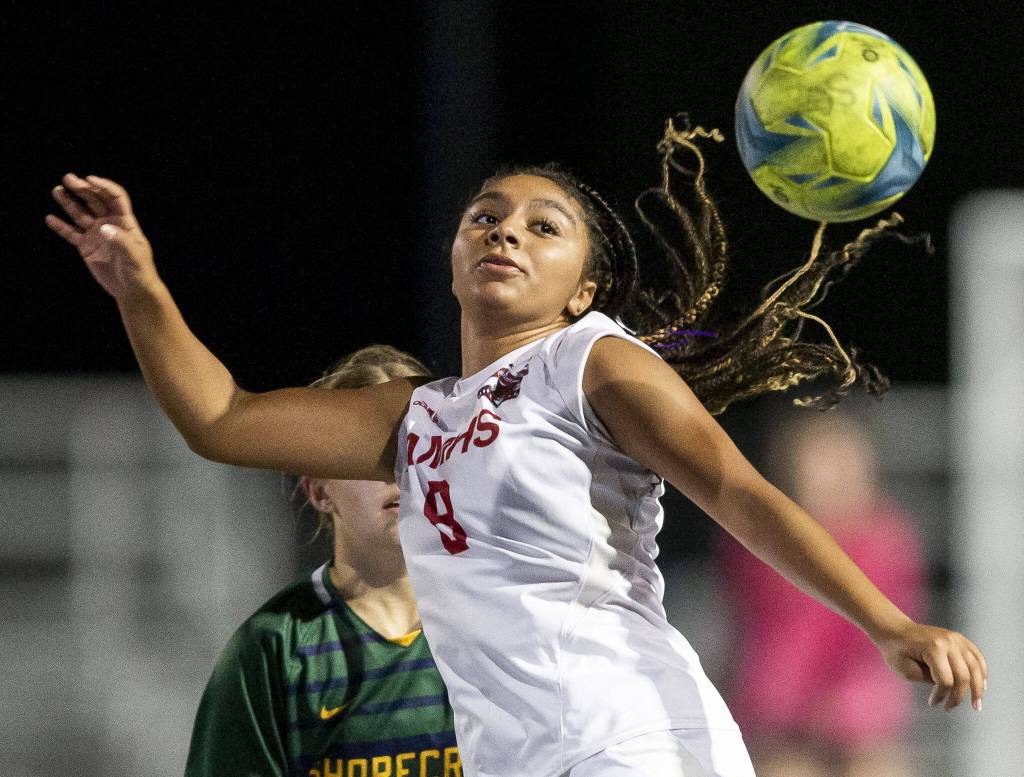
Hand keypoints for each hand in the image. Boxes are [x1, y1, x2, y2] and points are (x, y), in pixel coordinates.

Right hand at [46, 173, 157, 299]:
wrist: (133, 290)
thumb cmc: (140, 272)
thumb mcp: (135, 257)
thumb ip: (121, 242)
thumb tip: (104, 228)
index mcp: (125, 222)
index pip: (115, 197)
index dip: (104, 186)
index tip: (90, 180)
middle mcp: (109, 224)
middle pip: (95, 200)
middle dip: (82, 189)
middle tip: (68, 179)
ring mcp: (96, 234)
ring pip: (80, 214)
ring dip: (69, 202)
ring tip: (57, 190)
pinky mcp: (86, 246)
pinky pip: (71, 233)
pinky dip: (61, 227)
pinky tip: (50, 219)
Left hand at [877, 621, 987, 710]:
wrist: (895, 629)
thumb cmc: (896, 651)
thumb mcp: (905, 669)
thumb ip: (928, 680)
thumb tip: (950, 688)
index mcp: (933, 647)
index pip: (945, 680)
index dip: (941, 696)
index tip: (932, 703)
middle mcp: (949, 641)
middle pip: (963, 676)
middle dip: (958, 696)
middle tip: (949, 708)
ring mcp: (956, 638)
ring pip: (975, 668)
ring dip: (978, 689)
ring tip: (976, 705)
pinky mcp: (960, 638)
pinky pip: (977, 657)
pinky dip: (982, 672)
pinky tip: (982, 686)